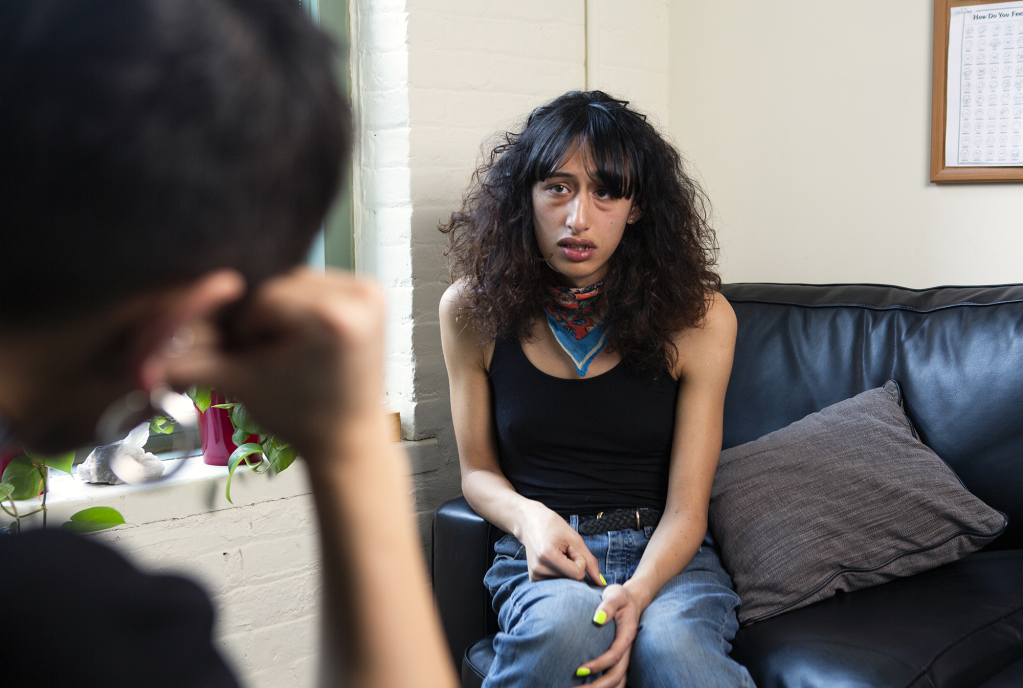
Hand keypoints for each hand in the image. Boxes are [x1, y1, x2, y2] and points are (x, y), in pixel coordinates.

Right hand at [163, 267, 388, 462]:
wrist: (348, 439)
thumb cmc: (301, 417)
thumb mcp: (242, 384)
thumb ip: (192, 363)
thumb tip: (144, 358)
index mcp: (333, 317)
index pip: (265, 298)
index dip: (250, 328)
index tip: (255, 357)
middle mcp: (361, 297)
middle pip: (283, 284)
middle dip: (267, 316)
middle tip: (272, 355)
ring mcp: (373, 294)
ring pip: (300, 281)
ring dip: (285, 308)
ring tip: (290, 350)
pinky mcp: (376, 295)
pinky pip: (322, 285)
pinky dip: (307, 306)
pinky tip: (308, 340)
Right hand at [518, 505, 604, 584]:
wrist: (529, 521)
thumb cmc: (552, 526)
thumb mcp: (575, 539)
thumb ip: (590, 561)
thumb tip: (601, 583)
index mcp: (547, 556)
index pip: (578, 574)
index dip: (579, 560)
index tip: (571, 548)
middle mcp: (538, 569)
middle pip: (571, 580)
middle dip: (573, 566)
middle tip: (562, 551)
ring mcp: (534, 576)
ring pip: (565, 582)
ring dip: (566, 569)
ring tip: (556, 554)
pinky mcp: (533, 579)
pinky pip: (557, 582)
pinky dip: (560, 573)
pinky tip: (552, 561)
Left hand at [576, 584, 639, 687]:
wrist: (631, 601)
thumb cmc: (619, 597)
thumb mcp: (615, 594)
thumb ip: (608, 605)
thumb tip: (597, 619)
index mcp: (627, 635)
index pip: (614, 656)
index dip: (598, 665)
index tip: (579, 670)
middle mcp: (628, 650)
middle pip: (616, 676)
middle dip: (596, 686)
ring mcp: (626, 657)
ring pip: (618, 682)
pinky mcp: (621, 660)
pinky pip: (616, 680)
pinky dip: (604, 687)